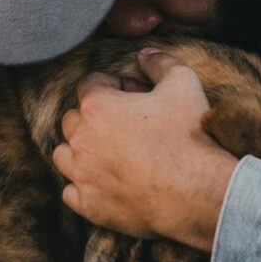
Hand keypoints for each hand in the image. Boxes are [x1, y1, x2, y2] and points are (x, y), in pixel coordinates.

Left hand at [52, 48, 238, 250]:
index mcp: (97, 106)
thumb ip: (160, 62)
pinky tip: (104, 182)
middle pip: (72, 119)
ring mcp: (82, 176)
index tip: (135, 94)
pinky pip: (70, 192)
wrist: (197, 192)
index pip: (90, 84)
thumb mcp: (183, 83)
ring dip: (80, 150)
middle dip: (93, 117)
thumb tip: (145, 55)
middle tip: (125, 123)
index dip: (114, 85)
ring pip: (63, 155)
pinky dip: (82, 186)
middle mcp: (81, 140)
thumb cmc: (189, 136)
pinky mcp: (90, 206)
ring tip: (109, 153)